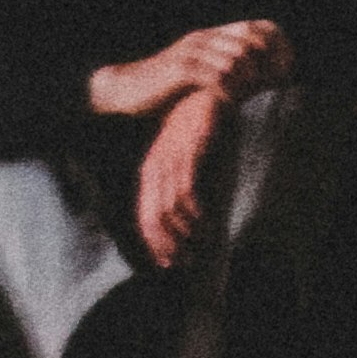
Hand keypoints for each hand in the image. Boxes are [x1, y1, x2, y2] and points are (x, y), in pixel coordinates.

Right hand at [88, 21, 290, 120]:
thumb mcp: (201, 77)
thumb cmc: (166, 90)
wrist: (127, 89)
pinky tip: (230, 103)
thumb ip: (227, 74)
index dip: (278, 44)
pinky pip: (213, 76)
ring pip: (235, 58)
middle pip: (250, 39)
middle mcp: (206, 38)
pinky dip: (227, 90)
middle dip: (268, 62)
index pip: (257, 27)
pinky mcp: (180, 69)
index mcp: (214, 36)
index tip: (287, 69)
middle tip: (275, 84)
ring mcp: (192, 51)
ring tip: (251, 96)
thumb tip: (259, 83)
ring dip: (248, 79)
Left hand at [137, 84, 226, 264]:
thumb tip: (186, 217)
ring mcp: (171, 160)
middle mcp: (156, 166)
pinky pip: (188, 191)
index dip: (155, 244)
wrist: (210, 93)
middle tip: (187, 263)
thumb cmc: (200, 125)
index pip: (145, 215)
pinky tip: (208, 226)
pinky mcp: (189, 153)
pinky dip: (197, 213)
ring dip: (186, 233)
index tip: (169, 264)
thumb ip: (181, 182)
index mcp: (151, 170)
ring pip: (171, 208)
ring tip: (201, 248)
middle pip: (155, 217)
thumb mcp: (186, 156)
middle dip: (169, 245)